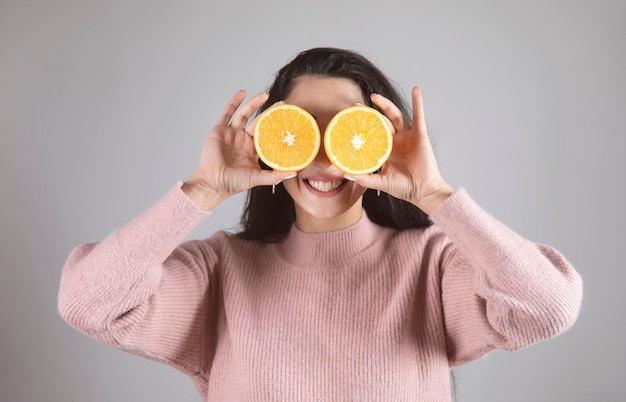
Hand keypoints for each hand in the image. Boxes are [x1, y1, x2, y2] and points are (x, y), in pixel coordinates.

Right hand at [183, 90, 295, 210]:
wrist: (214, 183)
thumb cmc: (234, 183)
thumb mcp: (258, 178)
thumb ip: (275, 176)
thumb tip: (294, 173)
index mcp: (253, 149)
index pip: (268, 134)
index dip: (277, 126)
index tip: (289, 119)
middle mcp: (243, 139)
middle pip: (259, 121)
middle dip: (270, 112)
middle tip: (283, 104)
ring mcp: (232, 133)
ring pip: (245, 114)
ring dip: (254, 103)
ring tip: (265, 95)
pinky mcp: (219, 130)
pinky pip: (227, 113)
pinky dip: (234, 102)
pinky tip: (242, 93)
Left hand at [350, 87, 453, 214]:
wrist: (422, 191)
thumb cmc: (403, 187)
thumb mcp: (379, 182)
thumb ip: (363, 177)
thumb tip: (344, 173)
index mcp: (385, 150)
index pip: (371, 135)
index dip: (361, 128)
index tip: (348, 121)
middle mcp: (395, 141)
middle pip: (380, 122)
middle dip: (368, 113)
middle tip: (355, 106)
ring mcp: (407, 136)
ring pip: (395, 115)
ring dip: (386, 104)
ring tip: (374, 96)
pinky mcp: (419, 135)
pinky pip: (419, 116)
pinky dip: (418, 102)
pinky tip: (415, 90)